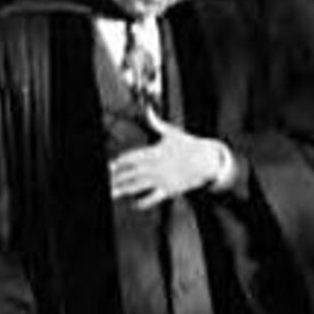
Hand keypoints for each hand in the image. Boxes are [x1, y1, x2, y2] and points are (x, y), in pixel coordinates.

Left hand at [106, 130, 236, 209]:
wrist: (207, 160)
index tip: (109, 166)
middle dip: (116, 178)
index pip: (132, 157)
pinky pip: (153, 198)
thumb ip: (156, 122)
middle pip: (130, 173)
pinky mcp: (168, 190)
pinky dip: (143, 202)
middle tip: (106, 182)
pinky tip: (134, 204)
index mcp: (154, 152)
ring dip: (123, 190)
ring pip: (137, 186)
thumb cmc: (189, 145)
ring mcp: (161, 180)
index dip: (119, 162)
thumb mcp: (171, 132)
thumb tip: (149, 110)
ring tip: (112, 193)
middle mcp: (155, 167)